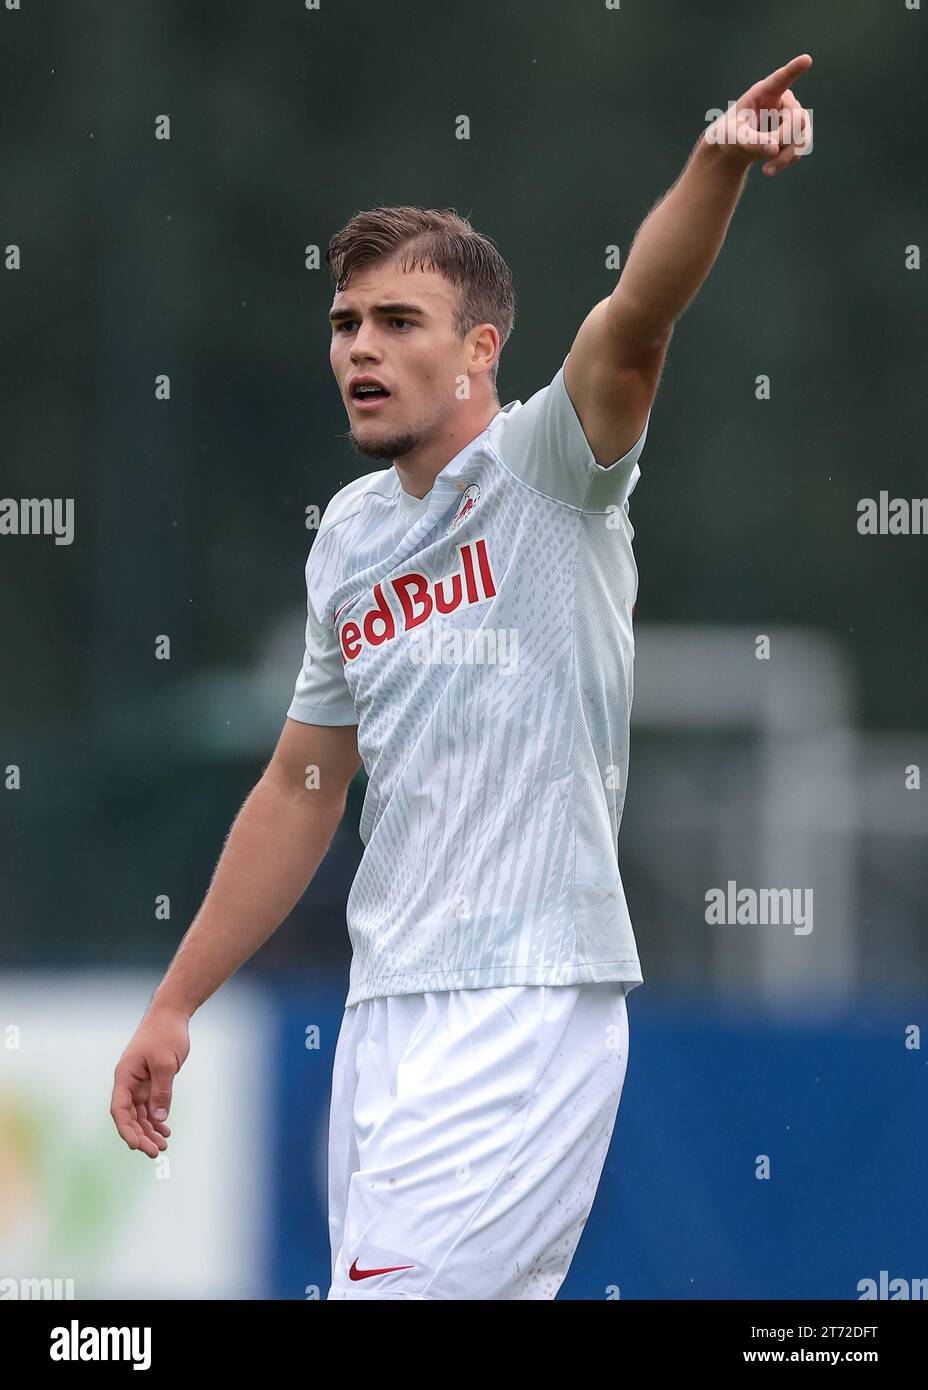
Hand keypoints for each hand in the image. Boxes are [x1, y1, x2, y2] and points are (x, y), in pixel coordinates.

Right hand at [110, 1005, 189, 1157]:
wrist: (171, 1014)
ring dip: (149, 1130)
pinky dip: (157, 1118)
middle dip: (140, 1135)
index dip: (126, 1129)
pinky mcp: (150, 1081)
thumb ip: (161, 1091)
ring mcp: (139, 1082)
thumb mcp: (165, 1063)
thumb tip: (159, 1119)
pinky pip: (150, 1105)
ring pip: (140, 1113)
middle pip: (130, 1115)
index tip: (136, 1145)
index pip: (120, 1108)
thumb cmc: (166, 1034)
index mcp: (125, 1075)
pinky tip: (165, 1131)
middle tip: (155, 1152)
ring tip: (162, 1146)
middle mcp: (129, 1081)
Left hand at [705, 54, 812, 176]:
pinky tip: (772, 167)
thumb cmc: (730, 134)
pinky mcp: (797, 132)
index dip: (794, 70)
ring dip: (786, 156)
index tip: (806, 59)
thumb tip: (774, 148)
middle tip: (767, 158)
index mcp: (765, 92)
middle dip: (784, 140)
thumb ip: (751, 141)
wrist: (734, 147)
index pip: (781, 79)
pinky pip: (801, 148)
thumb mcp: (734, 138)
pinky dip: (788, 160)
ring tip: (767, 171)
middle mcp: (784, 100)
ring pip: (803, 135)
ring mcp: (793, 115)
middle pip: (798, 118)